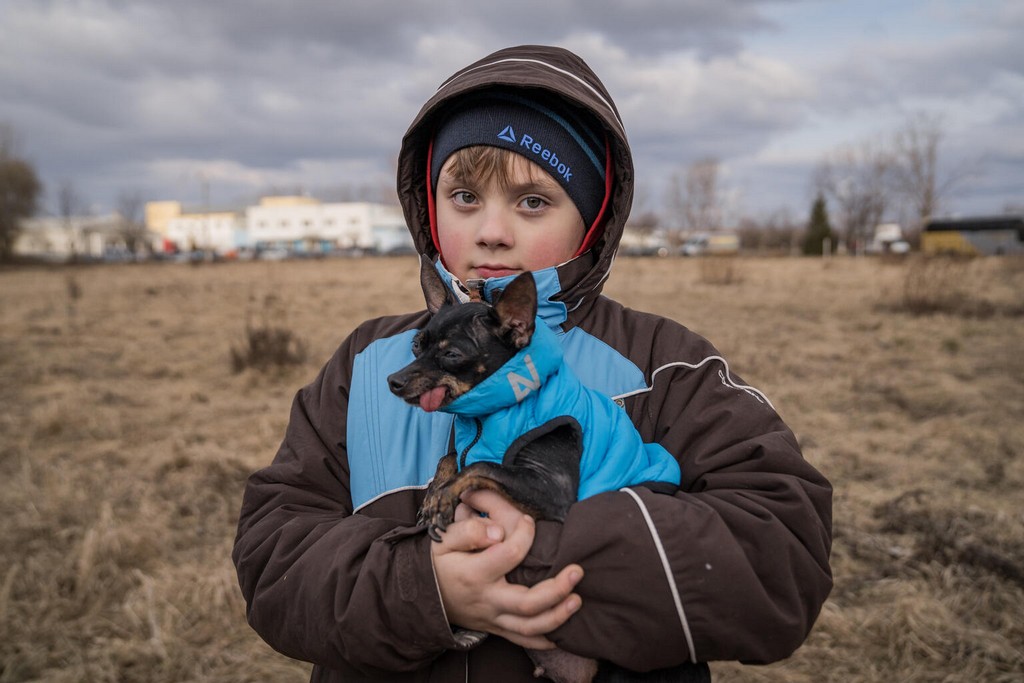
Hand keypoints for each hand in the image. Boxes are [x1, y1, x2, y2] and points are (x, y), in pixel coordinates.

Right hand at [430, 490, 583, 649]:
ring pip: (529, 627)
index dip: (525, 534)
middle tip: (577, 571)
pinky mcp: (496, 628)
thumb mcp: (442, 541)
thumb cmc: (436, 563)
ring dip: (558, 616)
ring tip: (578, 600)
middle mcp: (487, 600)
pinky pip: (522, 641)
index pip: (509, 554)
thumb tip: (498, 531)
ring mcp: (492, 618)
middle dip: (557, 589)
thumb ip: (468, 531)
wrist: (421, 597)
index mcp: (474, 574)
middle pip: (527, 602)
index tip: (529, 521)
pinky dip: (544, 639)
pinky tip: (563, 632)